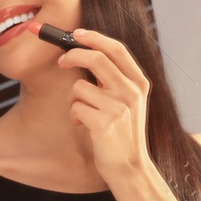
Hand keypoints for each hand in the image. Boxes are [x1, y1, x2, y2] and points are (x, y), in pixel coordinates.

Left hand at [55, 28, 151, 181]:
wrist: (129, 167)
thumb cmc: (122, 132)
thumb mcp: (128, 101)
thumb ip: (114, 78)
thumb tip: (86, 52)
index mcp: (139, 82)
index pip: (116, 49)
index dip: (94, 37)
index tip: (76, 33)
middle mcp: (131, 92)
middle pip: (96, 58)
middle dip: (72, 55)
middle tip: (61, 61)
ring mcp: (119, 107)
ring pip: (79, 85)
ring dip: (73, 98)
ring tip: (83, 112)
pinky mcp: (104, 123)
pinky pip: (75, 106)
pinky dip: (74, 115)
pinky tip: (84, 125)